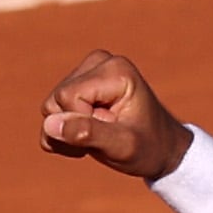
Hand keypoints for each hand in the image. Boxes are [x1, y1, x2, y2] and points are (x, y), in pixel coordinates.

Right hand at [40, 48, 186, 179]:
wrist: (162, 150)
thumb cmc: (149, 148)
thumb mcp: (123, 147)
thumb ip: (88, 134)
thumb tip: (50, 124)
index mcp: (114, 70)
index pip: (68, 97)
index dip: (81, 123)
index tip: (111, 133)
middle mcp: (100, 62)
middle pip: (56, 100)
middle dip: (74, 129)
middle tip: (106, 138)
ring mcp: (89, 70)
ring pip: (51, 107)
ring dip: (69, 133)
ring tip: (100, 138)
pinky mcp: (81, 82)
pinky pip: (52, 109)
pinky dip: (64, 132)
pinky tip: (88, 137)